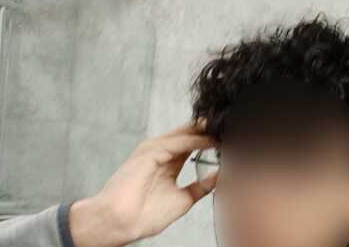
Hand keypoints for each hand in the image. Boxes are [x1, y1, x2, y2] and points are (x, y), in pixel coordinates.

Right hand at [69, 118, 218, 246]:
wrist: (120, 222)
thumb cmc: (143, 214)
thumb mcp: (182, 199)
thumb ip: (199, 186)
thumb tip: (219, 177)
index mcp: (167, 161)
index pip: (191, 143)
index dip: (209, 139)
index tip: (228, 138)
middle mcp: (160, 151)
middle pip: (188, 134)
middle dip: (208, 130)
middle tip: (229, 127)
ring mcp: (154, 149)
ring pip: (185, 134)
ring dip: (204, 132)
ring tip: (224, 129)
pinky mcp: (149, 151)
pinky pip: (177, 143)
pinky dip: (195, 140)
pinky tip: (210, 140)